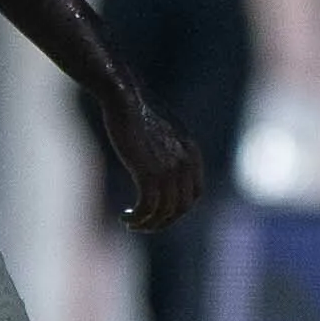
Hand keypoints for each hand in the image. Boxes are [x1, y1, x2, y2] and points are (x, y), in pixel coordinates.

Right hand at [104, 91, 202, 231]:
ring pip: (164, 212)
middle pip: (181, 207)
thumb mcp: (162, 128)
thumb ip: (168, 147)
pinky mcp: (149, 173)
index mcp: (192, 154)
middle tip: (143, 223)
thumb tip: (160, 159)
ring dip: (147, 223)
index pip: (194, 194)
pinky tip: (125, 217)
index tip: (159, 211)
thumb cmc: (137, 108)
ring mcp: (169, 170)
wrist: (125, 97)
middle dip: (162, 220)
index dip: (178, 208)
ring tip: (131, 223)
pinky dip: (137, 218)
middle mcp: (186, 164)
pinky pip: (147, 208)